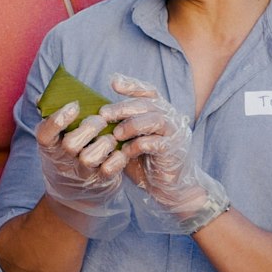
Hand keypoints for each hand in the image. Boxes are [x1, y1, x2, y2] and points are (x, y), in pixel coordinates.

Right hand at [35, 100, 130, 238]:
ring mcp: (81, 173)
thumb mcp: (54, 141)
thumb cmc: (67, 156)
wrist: (76, 193)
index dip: (58, 120)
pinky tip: (120, 150)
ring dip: (105, 142)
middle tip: (101, 119)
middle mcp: (62, 161)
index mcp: (49, 147)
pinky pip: (109, 170)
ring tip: (111, 136)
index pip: (45, 134)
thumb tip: (41, 97)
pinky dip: (118, 158)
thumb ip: (52, 118)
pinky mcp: (99, 182)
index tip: (74, 105)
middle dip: (89, 127)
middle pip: (71, 144)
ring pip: (90, 158)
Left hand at [108, 75, 229, 233]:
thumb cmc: (147, 163)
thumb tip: (96, 114)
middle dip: (123, 107)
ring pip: (154, 119)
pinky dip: (138, 146)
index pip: (148, 90)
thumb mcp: (130, 141)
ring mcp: (175, 133)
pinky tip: (125, 152)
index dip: (132, 84)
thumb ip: (121, 126)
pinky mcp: (174, 151)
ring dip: (131, 125)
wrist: (170, 188)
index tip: (112, 83)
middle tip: (103, 114)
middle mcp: (170, 118)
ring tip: (115, 134)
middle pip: (148, 103)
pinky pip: (156, 143)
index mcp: (160, 111)